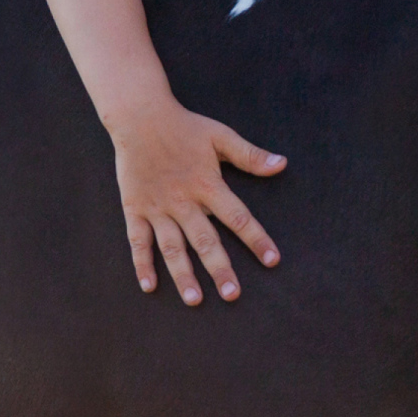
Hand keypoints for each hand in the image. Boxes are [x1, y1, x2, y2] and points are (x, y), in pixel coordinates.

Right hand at [104, 99, 286, 304]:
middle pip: (205, 240)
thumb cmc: (185, 127)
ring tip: (195, 299)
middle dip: (220, 268)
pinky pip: (138, 241)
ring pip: (172, 247)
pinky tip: (149, 286)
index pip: (238, 218)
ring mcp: (157, 208)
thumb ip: (250, 156)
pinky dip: (142, 264)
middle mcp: (183, 201)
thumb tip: (282, 164)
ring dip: (183, 274)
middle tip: (233, 294)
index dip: (256, 239)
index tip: (272, 260)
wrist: (140, 117)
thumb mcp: (221, 136)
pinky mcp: (135, 209)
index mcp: (208, 185)